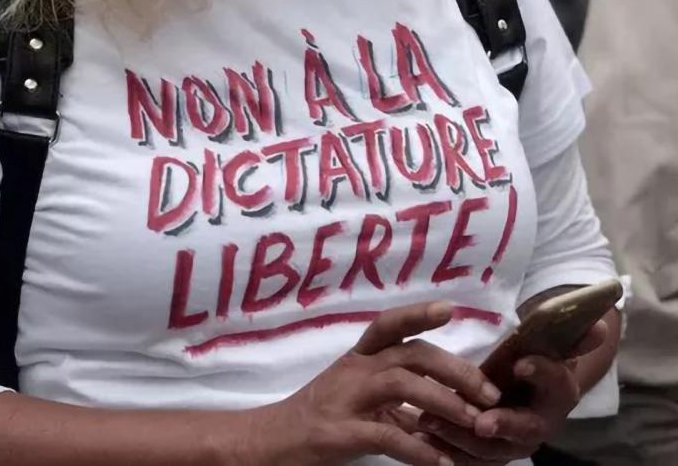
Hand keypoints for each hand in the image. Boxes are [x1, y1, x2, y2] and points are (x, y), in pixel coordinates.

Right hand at [245, 302, 501, 465]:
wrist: (270, 442)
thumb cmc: (318, 416)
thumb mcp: (354, 393)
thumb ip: (393, 391)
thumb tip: (444, 396)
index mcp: (358, 358)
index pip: (388, 325)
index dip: (418, 314)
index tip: (449, 309)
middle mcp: (354, 370)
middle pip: (410, 355)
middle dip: (455, 369)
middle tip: (489, 392)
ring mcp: (345, 400)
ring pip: (401, 385)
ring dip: (443, 402)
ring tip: (474, 423)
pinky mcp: (339, 433)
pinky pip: (386, 434)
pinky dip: (417, 448)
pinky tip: (440, 461)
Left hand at [417, 320, 608, 464]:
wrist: (524, 388)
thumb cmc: (531, 359)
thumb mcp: (545, 343)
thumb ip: (569, 336)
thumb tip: (602, 326)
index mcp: (559, 393)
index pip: (555, 383)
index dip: (541, 372)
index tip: (521, 363)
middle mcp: (540, 424)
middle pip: (524, 428)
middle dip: (502, 426)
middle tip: (482, 423)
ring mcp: (514, 444)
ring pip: (490, 448)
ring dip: (459, 437)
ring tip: (429, 422)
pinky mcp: (488, 455)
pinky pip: (467, 459)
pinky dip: (444, 451)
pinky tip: (418, 441)